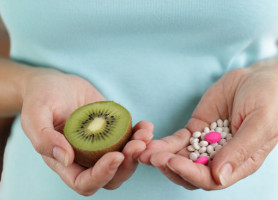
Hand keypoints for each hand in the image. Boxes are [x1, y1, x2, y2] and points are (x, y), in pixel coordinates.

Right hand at [20, 69, 152, 194]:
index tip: (116, 156)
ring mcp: (101, 146)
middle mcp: (85, 158)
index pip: (84, 182)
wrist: (57, 83)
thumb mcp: (35, 113)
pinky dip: (140, 135)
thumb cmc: (41, 97)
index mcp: (64, 162)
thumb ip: (44, 138)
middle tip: (138, 145)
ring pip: (125, 160)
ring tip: (145, 133)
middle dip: (127, 164)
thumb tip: (66, 159)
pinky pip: (130, 140)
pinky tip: (146, 125)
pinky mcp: (113, 131)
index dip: (102, 175)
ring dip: (138, 151)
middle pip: (111, 177)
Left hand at [139, 63, 277, 189]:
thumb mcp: (260, 123)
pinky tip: (149, 142)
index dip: (191, 174)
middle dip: (170, 168)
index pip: (212, 179)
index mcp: (239, 163)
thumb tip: (219, 177)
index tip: (174, 162)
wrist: (255, 79)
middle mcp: (220, 159)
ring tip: (142, 152)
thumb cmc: (265, 101)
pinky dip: (163, 144)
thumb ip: (241, 150)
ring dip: (161, 158)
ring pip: (180, 159)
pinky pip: (177, 141)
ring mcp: (205, 145)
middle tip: (152, 157)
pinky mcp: (195, 131)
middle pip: (191, 173)